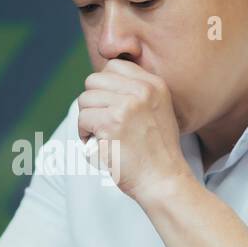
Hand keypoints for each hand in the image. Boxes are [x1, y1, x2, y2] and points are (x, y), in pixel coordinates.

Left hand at [77, 58, 190, 202]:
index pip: (114, 66)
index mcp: (154, 84)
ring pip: (85, 99)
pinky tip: (100, 146)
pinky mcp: (111, 123)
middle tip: (102, 124)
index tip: (109, 107)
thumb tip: (102, 82)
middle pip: (94, 80)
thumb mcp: (158, 111)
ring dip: (87, 120)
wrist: (164, 181)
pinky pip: (82, 119)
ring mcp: (126, 106)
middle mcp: (142, 90)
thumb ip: (136, 93)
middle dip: (92, 103)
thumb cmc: (157, 153)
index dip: (104, 87)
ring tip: (102, 137)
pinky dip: (85, 135)